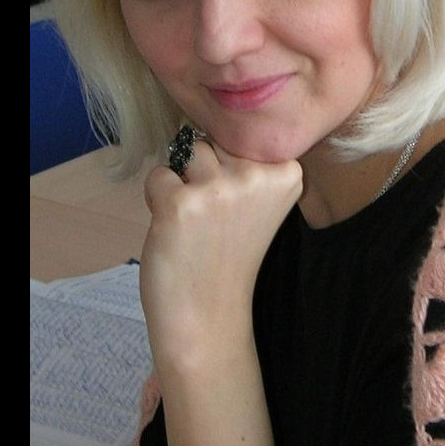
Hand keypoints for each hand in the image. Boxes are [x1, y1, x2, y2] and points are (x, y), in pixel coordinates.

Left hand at [139, 138, 302, 371]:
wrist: (209, 315)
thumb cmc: (231, 255)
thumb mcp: (260, 204)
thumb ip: (248, 166)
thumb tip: (202, 131)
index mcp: (286, 172)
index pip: (248, 136)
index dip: (233, 166)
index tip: (239, 204)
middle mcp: (256, 175)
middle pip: (217, 141)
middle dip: (208, 169)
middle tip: (215, 215)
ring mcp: (218, 188)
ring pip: (188, 150)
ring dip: (183, 179)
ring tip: (194, 218)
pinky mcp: (180, 203)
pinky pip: (158, 174)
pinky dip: (158, 197)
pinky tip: (175, 228)